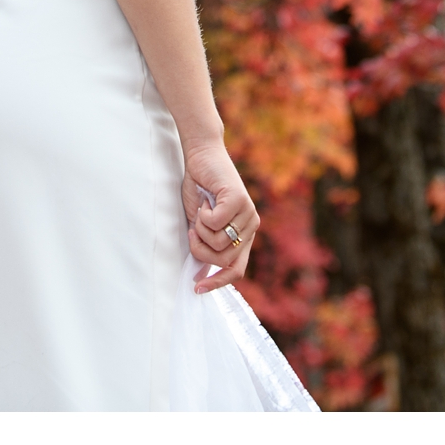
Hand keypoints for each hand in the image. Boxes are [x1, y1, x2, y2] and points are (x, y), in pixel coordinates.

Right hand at [180, 140, 259, 294]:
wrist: (201, 156)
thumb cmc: (199, 189)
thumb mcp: (201, 225)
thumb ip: (205, 246)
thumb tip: (200, 275)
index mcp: (244, 234)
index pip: (237, 269)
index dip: (218, 282)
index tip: (197, 288)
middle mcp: (251, 226)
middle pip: (224, 259)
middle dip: (200, 249)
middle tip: (193, 229)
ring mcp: (248, 213)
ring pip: (219, 243)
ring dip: (200, 229)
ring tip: (201, 210)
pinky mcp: (240, 201)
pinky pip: (216, 224)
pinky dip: (203, 215)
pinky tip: (205, 201)